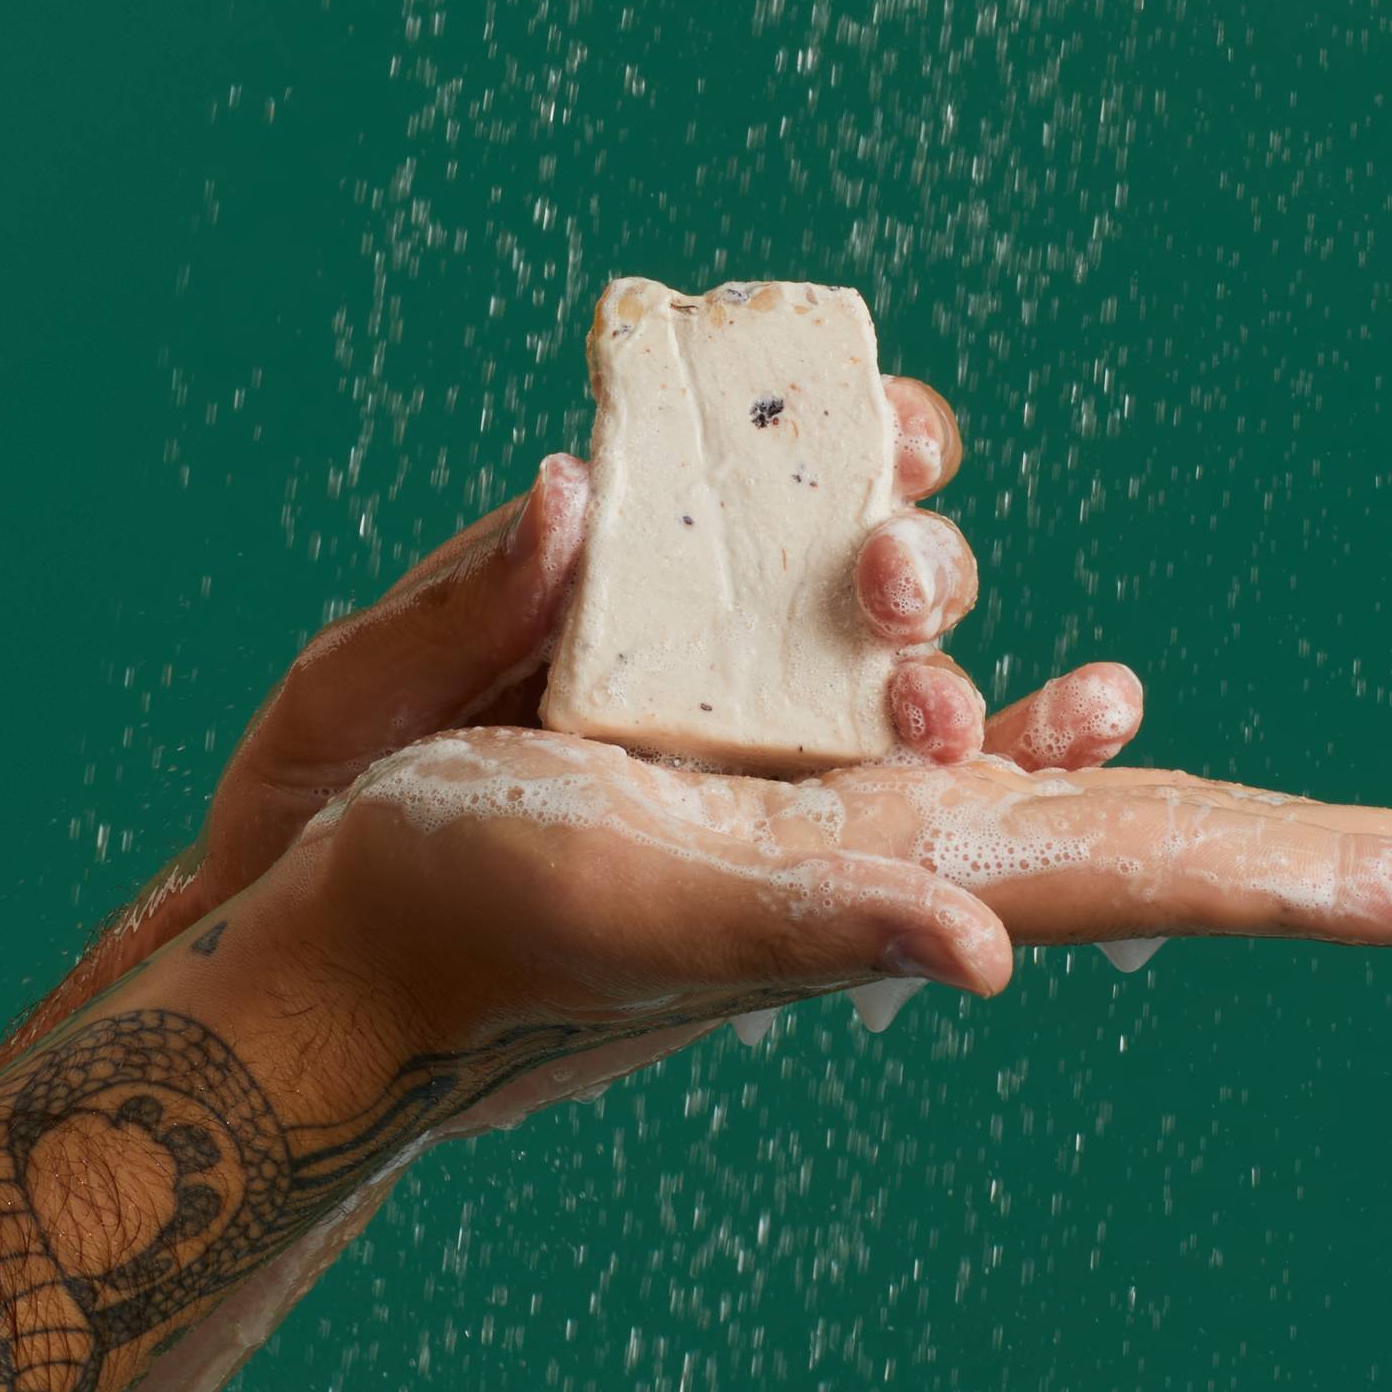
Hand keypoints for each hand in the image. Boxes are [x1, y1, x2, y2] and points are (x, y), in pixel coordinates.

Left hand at [191, 373, 1069, 906]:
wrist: (299, 960)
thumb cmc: (316, 793)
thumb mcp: (355, 691)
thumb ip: (459, 605)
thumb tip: (572, 487)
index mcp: (626, 571)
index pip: (769, 468)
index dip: (850, 431)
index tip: (879, 434)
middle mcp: (716, 649)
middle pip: (867, 572)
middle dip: (907, 561)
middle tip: (876, 585)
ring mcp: (758, 758)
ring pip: (904, 690)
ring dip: (957, 680)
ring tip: (941, 714)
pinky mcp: (781, 862)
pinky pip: (917, 820)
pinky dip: (1022, 773)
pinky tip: (1092, 733)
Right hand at [223, 725, 1391, 1140]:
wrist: (319, 960)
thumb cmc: (459, 934)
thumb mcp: (632, 907)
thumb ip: (810, 920)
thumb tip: (990, 950)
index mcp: (910, 883)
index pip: (1173, 869)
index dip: (1339, 876)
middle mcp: (906, 855)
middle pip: (1178, 838)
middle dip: (1345, 852)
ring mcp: (835, 815)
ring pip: (1060, 769)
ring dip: (1186, 766)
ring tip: (1285, 805)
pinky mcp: (750, 769)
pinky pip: (930, 728)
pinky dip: (1030, 711)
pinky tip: (1082, 700)